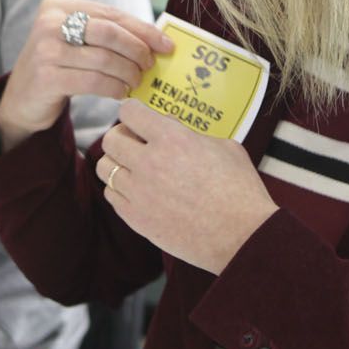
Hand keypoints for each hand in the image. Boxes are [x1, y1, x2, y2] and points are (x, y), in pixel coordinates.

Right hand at [0, 0, 173, 151]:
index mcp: (58, 5)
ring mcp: (45, 50)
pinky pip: (93, 81)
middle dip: (137, 49)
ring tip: (136, 82)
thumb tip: (157, 40)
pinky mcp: (45, 77)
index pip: (111, 14)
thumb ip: (108, 35)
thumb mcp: (78, 43)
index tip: (166, 45)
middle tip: (150, 65)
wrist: (22, 100)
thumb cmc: (60, 67)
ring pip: (104, 58)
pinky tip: (121, 93)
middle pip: (109, 32)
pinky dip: (114, 87)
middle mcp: (49, 22)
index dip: (143, 29)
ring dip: (128, 72)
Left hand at [95, 99, 277, 273]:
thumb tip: (173, 130)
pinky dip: (121, 190)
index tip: (139, 117)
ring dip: (118, 163)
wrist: (243, 236)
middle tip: (136, 143)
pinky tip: (139, 191)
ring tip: (135, 168)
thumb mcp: (225, 146)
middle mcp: (149, 162)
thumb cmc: (240, 190)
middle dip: (122, 136)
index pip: (130, 112)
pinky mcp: (136, 218)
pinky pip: (112, 195)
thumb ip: (192, 134)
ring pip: (105, 168)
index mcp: (172, 138)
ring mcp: (139, 193)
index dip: (134, 112)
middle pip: (111, 139)